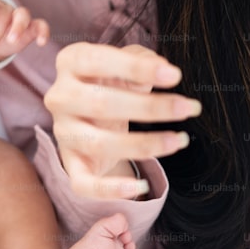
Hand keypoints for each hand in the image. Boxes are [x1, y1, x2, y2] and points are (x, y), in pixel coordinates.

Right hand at [44, 43, 200, 199]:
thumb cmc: (110, 82)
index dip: (136, 68)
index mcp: (70, 62)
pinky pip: (84, 183)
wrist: (88, 114)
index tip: (175, 76)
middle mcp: (60, 96)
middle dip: (150, 107)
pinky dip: (111, 189)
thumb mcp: (124, 63)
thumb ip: (141, 59)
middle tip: (188, 108)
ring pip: (98, 143)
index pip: (97, 61)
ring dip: (143, 144)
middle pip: (100, 103)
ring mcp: (63, 132)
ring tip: (179, 140)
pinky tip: (141, 186)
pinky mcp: (70, 164)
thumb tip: (163, 69)